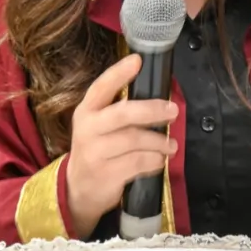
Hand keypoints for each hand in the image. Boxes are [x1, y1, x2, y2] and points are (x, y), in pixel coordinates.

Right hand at [64, 54, 178, 236]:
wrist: (78, 189)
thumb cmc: (97, 150)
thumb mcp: (98, 126)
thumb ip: (119, 111)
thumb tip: (160, 99)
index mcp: (86, 111)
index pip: (101, 87)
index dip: (119, 73)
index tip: (137, 60)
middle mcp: (88, 129)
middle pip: (123, 114)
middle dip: (152, 110)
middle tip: (173, 111)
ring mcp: (95, 153)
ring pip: (135, 140)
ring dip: (159, 141)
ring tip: (170, 144)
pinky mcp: (106, 175)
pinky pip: (138, 163)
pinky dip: (155, 160)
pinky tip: (160, 159)